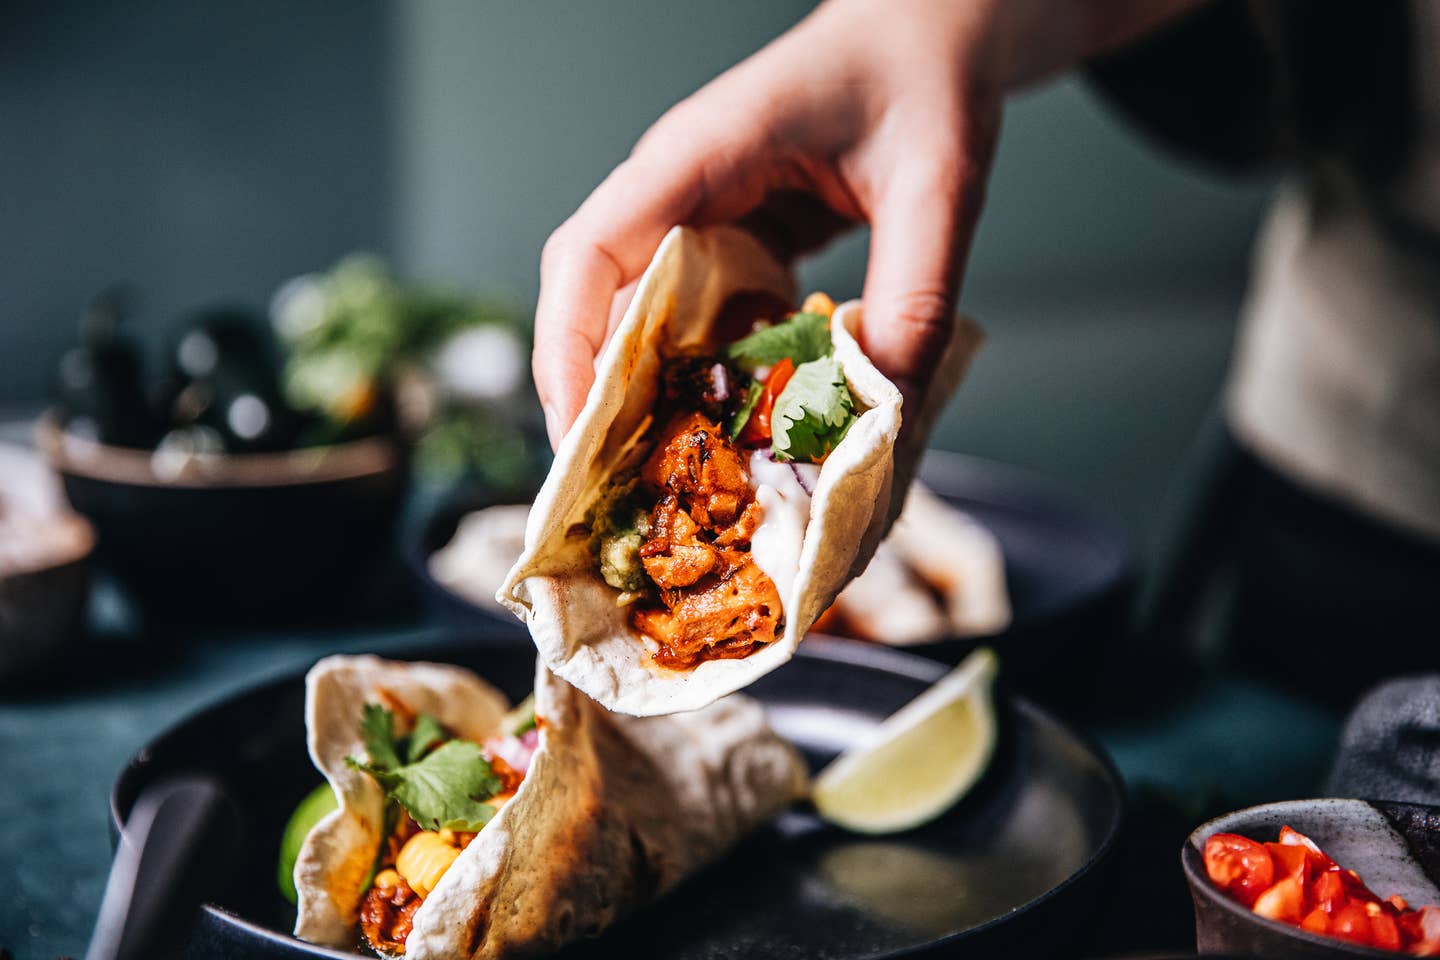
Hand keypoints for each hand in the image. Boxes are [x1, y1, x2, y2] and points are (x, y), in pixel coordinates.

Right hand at [533, 0, 1206, 447]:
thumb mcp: (938, 183)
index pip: (593, 251)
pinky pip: (692, 322)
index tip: (577, 433)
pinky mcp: (731, 244)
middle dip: (591, 397)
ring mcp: (699, 218)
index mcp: (700, 154)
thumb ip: (917, 290)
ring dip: (643, 401)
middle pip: (592, 299)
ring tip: (661, 489)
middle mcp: (678, 189)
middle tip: (610, 496)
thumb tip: (880, 409)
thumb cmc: (924, 80)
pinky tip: (727, 441)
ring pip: (637, 319)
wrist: (934, 36)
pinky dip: (700, 385)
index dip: (568, 347)